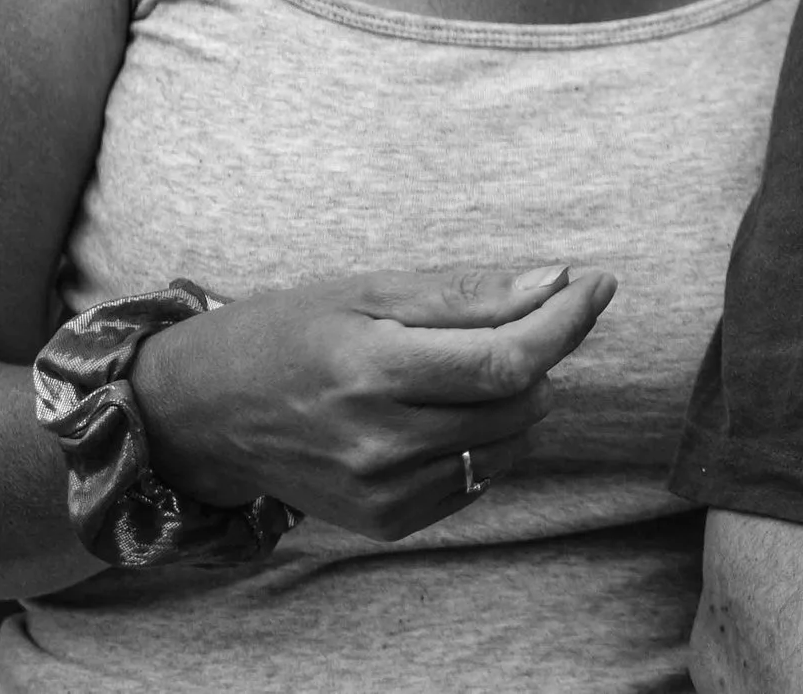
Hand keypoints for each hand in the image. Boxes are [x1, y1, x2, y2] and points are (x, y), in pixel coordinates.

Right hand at [131, 263, 616, 541]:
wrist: (205, 414)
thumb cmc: (288, 332)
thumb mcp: (370, 290)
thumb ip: (468, 293)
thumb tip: (559, 280)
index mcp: (372, 369)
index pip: (508, 360)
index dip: (565, 321)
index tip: (597, 284)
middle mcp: (379, 442)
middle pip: (520, 402)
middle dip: (541, 353)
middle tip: (516, 319)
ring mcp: (384, 492)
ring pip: (510, 441)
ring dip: (517, 397)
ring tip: (466, 365)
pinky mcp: (388, 521)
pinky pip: (479, 476)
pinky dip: (486, 437)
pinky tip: (443, 410)